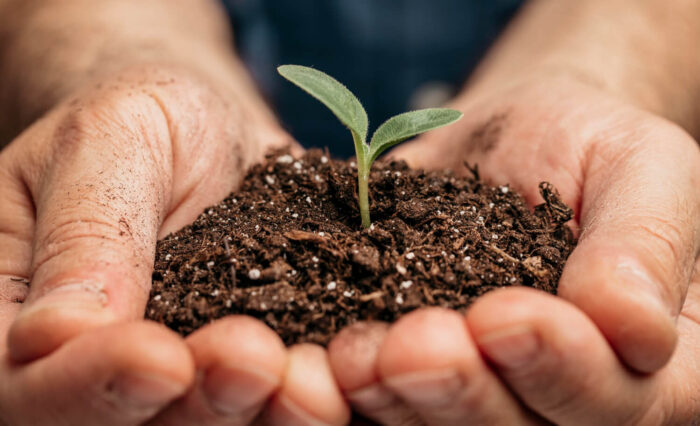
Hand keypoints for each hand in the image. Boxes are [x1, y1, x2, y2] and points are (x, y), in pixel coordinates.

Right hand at [0, 64, 352, 424]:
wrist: (205, 127)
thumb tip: (56, 335)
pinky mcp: (254, 364)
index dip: (87, 387)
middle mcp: (99, 364)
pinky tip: (348, 366)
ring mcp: (182, 373)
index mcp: (20, 315)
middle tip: (252, 361)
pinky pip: (279, 388)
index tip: (156, 357)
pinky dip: (316, 387)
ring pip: (212, 421)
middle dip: (197, 404)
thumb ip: (84, 232)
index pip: (27, 384)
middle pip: (129, 425)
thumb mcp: (102, 143)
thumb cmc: (137, 120)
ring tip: (311, 375)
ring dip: (265, 409)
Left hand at [320, 74, 699, 423]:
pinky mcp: (425, 373)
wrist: (512, 140)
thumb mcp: (642, 165)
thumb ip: (646, 242)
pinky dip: (360, 388)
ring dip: (401, 398)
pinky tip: (331, 358)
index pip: (620, 395)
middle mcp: (571, 392)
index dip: (562, 365)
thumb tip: (635, 327)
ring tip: (359, 353)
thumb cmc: (586, 144)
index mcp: (655, 362)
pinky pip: (394, 398)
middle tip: (416, 346)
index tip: (505, 315)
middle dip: (465, 391)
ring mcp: (493, 387)